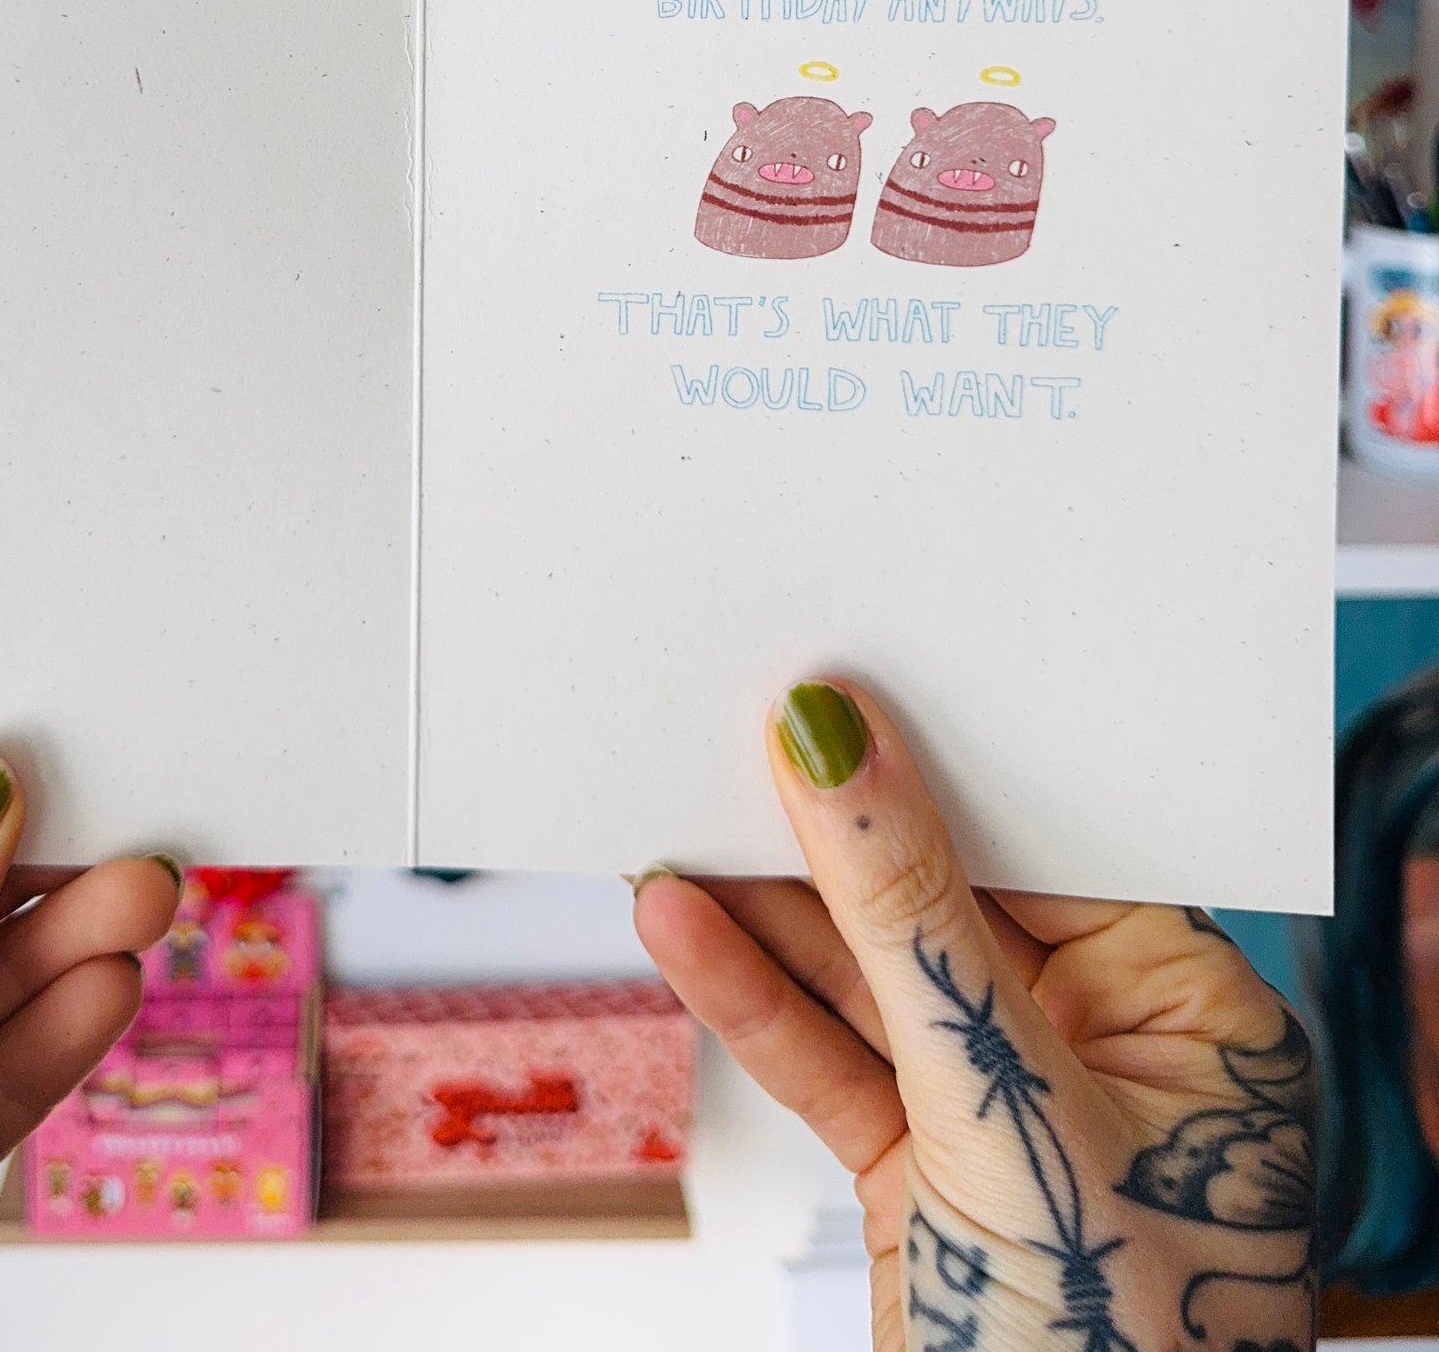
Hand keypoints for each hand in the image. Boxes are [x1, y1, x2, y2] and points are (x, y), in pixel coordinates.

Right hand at [635, 684, 1316, 1351]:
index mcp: (1194, 1019)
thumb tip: (839, 750)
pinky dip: (750, 999)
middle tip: (728, 741)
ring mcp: (1004, 1112)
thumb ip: (907, 920)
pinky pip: (829, 1060)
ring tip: (671, 818)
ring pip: (868, 978)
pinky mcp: (923, 1168)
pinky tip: (681, 925)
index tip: (840, 698)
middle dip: (831, 836)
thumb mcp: (1007, 1106)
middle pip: (944, 901)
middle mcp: (1103, 1050)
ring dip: (764, 909)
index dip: (942, 770)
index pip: (1052, 848)